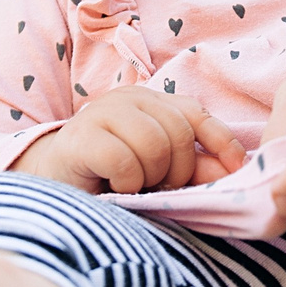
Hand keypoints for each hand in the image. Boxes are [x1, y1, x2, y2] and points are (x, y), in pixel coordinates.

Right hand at [14, 85, 245, 193]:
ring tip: (132, 185)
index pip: (196, 114)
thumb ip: (193, 168)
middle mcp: (129, 99)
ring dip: (149, 178)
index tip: (237, 169)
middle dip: (176, 171)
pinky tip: (114, 187)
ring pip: (155, 146)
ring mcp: (102, 113)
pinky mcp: (80, 136)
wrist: (49, 185)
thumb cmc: (108, 179)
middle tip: (155, 187)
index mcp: (152, 103)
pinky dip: (127, 183)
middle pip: (179, 134)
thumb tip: (235, 169)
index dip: (221, 141)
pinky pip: (125, 161)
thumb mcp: (158, 172)